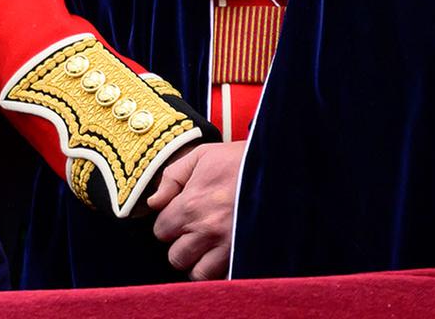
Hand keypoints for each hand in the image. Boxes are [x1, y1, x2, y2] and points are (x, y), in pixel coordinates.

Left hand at [144, 139, 244, 279]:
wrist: (281, 166)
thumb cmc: (240, 160)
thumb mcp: (201, 156)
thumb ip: (171, 177)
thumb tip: (153, 202)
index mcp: (190, 205)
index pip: (161, 231)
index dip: (168, 225)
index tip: (180, 218)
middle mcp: (207, 230)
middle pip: (177, 258)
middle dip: (182, 248)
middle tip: (194, 235)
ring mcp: (229, 246)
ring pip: (200, 274)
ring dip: (201, 264)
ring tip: (208, 249)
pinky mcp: (249, 254)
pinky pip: (227, 278)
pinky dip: (223, 272)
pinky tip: (225, 257)